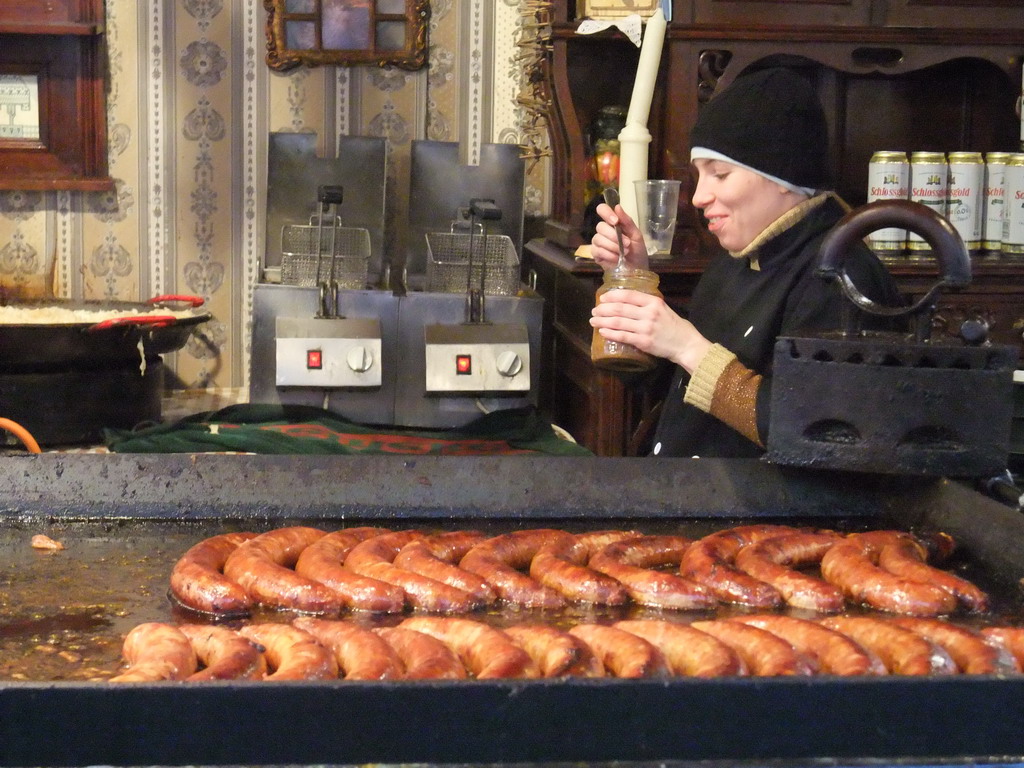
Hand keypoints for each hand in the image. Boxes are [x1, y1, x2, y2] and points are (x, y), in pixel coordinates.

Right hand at [590, 203, 647, 270]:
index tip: (615, 221)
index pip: (602, 210)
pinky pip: (597, 250)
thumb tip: (617, 206)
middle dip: (614, 236)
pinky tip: (617, 258)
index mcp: (613, 223)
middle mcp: (603, 231)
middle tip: (627, 244)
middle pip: (600, 226)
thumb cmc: (637, 252)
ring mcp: (598, 243)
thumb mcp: (636, 235)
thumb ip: (627, 221)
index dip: (606, 213)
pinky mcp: (596, 255)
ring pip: (598, 239)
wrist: (637, 269)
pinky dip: (608, 254)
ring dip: (613, 246)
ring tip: (624, 252)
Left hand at [590, 289, 712, 373]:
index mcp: (654, 302)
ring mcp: (646, 328)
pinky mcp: (644, 342)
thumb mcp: (663, 308)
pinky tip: (602, 332)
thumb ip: (646, 304)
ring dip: (603, 321)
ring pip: (618, 322)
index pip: (628, 295)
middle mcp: (649, 313)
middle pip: (620, 309)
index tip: (602, 298)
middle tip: (594, 310)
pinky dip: (610, 334)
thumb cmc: (674, 326)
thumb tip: (625, 302)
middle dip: (604, 309)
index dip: (613, 296)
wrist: (686, 344)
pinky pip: (623, 336)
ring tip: (593, 321)